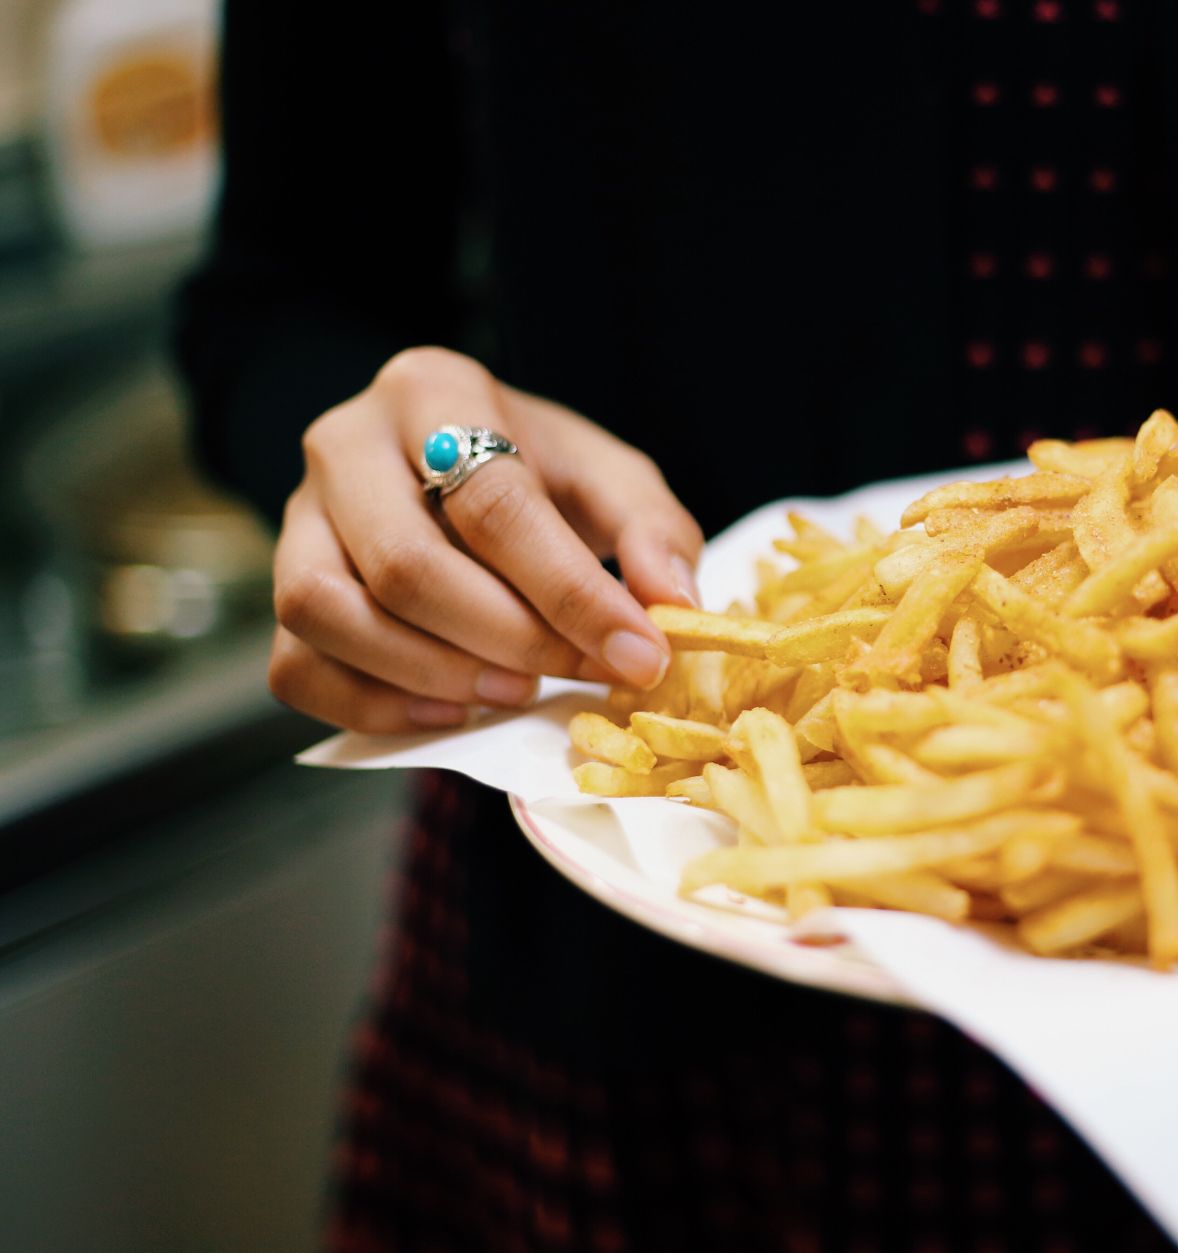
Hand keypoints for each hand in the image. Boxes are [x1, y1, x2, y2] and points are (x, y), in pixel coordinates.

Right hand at [269, 347, 702, 731]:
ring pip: (329, 612)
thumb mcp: (609, 478)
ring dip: (431, 673)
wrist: (450, 465)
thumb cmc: (536, 472)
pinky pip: (295, 665)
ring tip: (514, 689)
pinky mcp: (278, 590)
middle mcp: (344, 443)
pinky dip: (371, 705)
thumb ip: (653, 531)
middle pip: (406, 565)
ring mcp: (296, 519)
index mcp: (433, 391)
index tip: (640, 652)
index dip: (571, 592)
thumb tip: (673, 603)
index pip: (495, 505)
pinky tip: (448, 709)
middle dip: (506, 639)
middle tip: (576, 674)